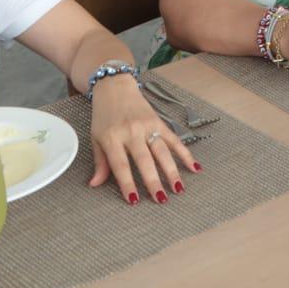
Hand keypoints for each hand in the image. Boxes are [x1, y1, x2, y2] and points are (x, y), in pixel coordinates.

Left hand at [86, 74, 195, 204]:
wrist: (115, 87)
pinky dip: (185, 153)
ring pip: (162, 151)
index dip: (127, 183)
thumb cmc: (103, 116)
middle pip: (144, 160)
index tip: (134, 200)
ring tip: (178, 189)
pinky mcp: (159, 122)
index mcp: (112, 137)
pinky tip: (194, 167)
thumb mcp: (96, 138)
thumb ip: (100, 162)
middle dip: (153, 180)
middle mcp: (131, 131)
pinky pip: (174, 139)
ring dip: (171, 170)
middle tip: (161, 199)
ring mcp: (147, 126)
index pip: (121, 165)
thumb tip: (95, 185)